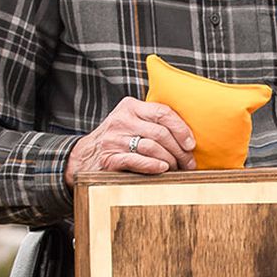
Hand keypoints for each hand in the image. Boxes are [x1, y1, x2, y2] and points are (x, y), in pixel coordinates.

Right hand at [65, 97, 196, 181]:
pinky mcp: (109, 158)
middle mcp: (121, 120)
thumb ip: (152, 121)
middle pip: (160, 133)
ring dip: (170, 161)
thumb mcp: (132, 122)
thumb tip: (187, 135)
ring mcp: (114, 139)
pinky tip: (163, 169)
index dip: (181, 129)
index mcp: (130, 107)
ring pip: (152, 147)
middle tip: (188, 163)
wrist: (85, 157)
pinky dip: (153, 166)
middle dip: (179, 151)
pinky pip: (136, 161)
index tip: (191, 144)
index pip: (163, 112)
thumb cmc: (119, 140)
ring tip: (177, 169)